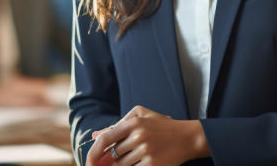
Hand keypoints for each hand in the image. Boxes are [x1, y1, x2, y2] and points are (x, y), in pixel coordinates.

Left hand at [87, 105, 208, 165]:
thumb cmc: (162, 125)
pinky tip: (136, 164)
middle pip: (113, 156)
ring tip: (129, 161)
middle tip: (107, 164)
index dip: (93, 153)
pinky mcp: (153, 165)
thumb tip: (95, 135)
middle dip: (108, 163)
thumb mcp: (141, 116)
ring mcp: (146, 152)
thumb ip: (117, 124)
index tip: (89, 162)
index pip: (105, 139)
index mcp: (133, 122)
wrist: (187, 137)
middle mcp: (139, 136)